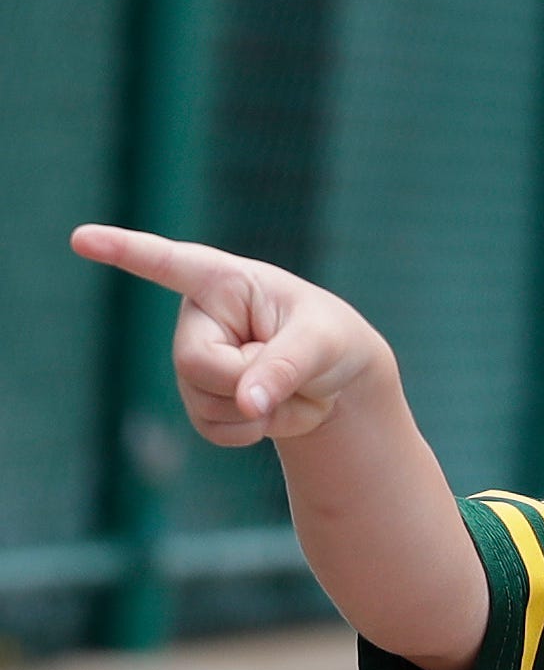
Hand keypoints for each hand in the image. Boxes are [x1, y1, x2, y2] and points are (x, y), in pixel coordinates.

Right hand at [70, 225, 390, 445]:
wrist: (335, 383)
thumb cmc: (331, 340)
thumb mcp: (321, 344)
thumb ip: (285, 367)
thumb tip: (247, 404)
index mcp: (224, 281)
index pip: (167, 263)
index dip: (123, 251)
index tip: (81, 239)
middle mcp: (199, 318)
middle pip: (193, 362)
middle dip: (243, 377)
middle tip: (284, 370)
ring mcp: (193, 359)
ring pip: (201, 398)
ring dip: (251, 407)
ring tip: (279, 385)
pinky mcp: (200, 398)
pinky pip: (210, 428)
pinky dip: (246, 430)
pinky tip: (265, 410)